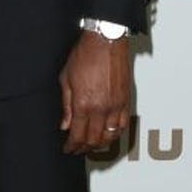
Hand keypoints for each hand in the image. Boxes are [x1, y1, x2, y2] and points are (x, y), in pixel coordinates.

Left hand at [59, 31, 130, 154]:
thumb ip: (66, 105)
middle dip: (84, 148)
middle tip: (77, 149)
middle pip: (94, 139)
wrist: (105, 41)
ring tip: (92, 146)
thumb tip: (65, 125)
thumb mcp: (66, 80)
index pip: (77, 135)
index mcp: (83, 104)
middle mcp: (101, 108)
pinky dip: (116, 135)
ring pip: (110, 136)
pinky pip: (123, 125)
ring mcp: (116, 105)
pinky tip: (109, 135)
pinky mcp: (126, 100)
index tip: (68, 148)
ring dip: (100, 145)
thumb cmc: (84, 56)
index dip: (72, 146)